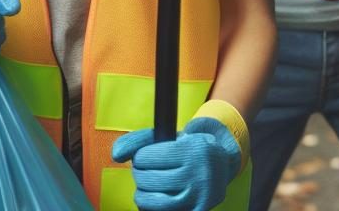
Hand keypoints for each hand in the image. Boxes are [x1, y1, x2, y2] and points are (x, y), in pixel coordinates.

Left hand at [112, 115, 241, 210]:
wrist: (223, 165)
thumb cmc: (190, 148)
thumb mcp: (172, 135)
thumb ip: (140, 139)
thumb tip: (115, 155)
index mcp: (194, 149)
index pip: (146, 157)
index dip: (141, 156)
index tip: (148, 155)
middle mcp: (199, 175)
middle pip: (146, 180)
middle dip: (141, 174)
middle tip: (149, 170)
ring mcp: (199, 198)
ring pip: (150, 202)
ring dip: (143, 193)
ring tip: (150, 184)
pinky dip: (152, 207)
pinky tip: (158, 197)